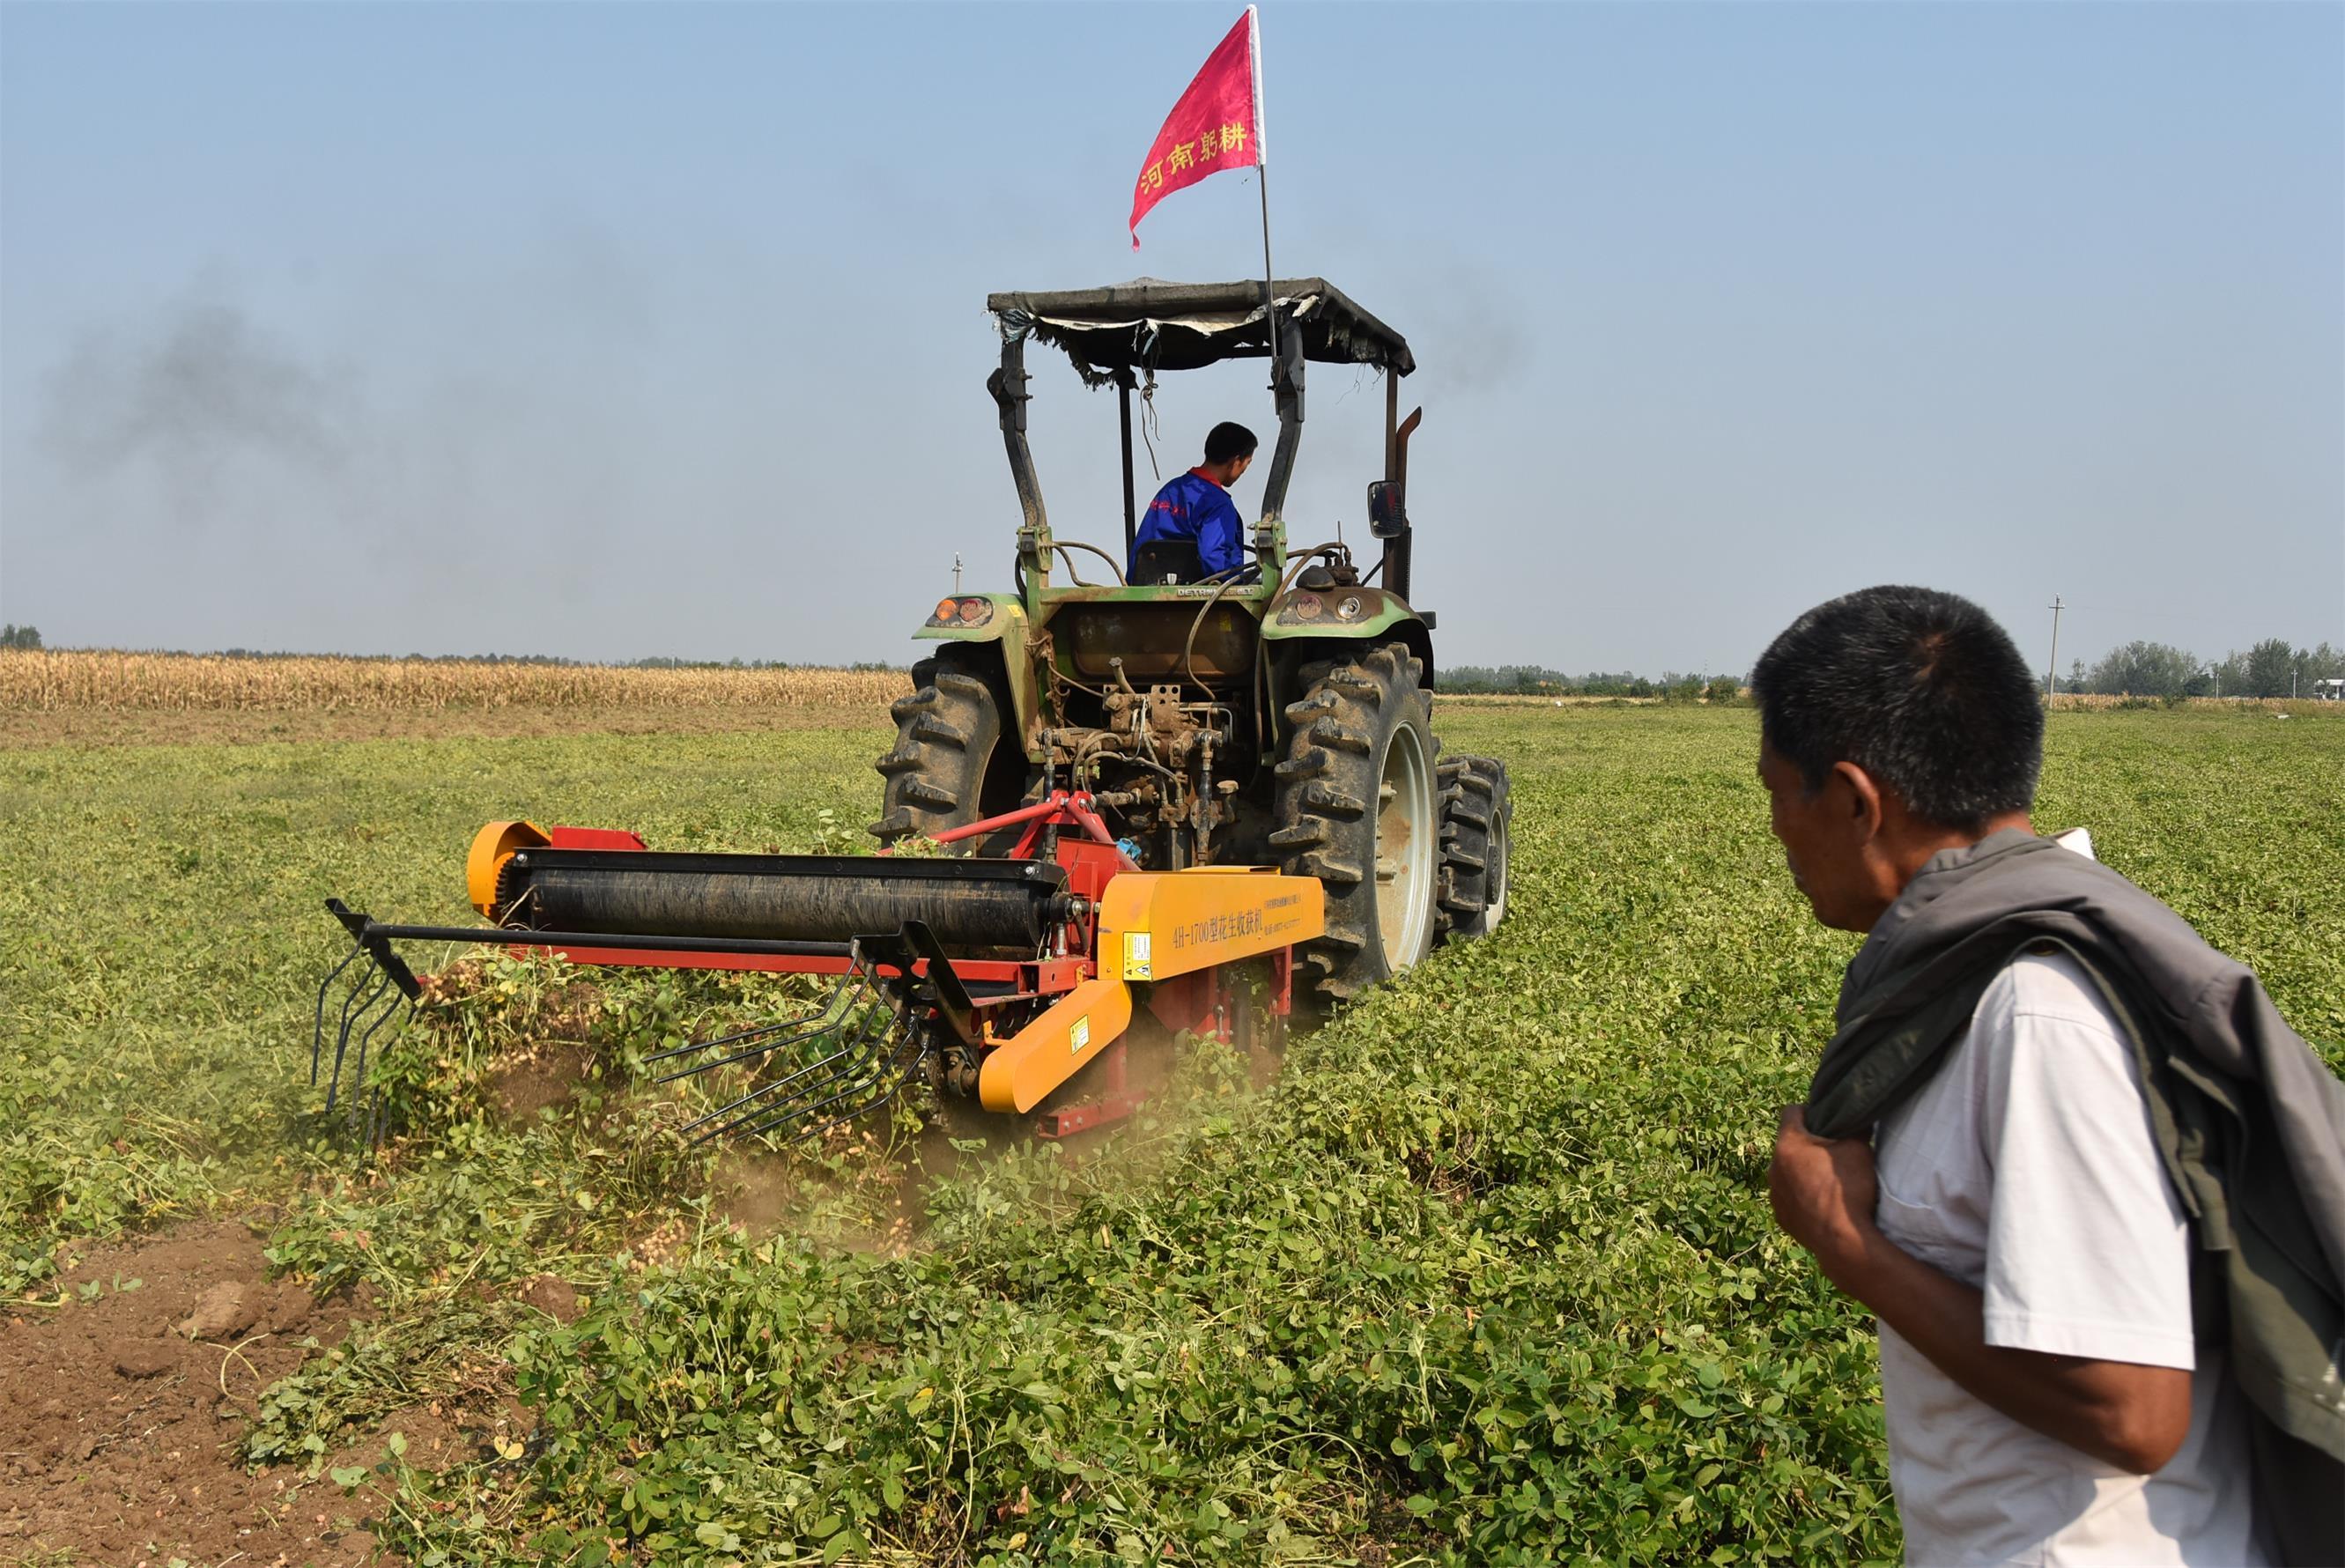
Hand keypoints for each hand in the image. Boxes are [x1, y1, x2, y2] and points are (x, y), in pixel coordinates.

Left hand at [1769, 1104, 1880, 1284]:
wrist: (1844, 1241)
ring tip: (1830, 1182)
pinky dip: (1802, 1196)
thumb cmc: (1849, 1188)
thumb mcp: (1859, 1147)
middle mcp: (1773, 1167)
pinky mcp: (1781, 1217)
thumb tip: (1857, 1116)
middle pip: (1789, 1144)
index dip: (1811, 1112)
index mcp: (1787, 1144)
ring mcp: (1775, 1194)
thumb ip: (1854, 1125)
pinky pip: (1790, 1197)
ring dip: (1803, 1172)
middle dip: (1808, 1144)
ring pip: (1787, 1172)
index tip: (1828, 1121)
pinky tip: (1823, 1203)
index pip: (1792, 1111)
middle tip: (1834, 1153)